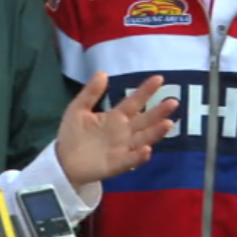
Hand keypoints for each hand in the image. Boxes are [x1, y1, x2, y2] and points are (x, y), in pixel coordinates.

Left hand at [56, 72, 177, 187]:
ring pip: (143, 139)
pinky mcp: (118, 164)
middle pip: (144, 120)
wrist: (63, 161)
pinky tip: (147, 150)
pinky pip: (131, 160)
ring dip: (155, 132)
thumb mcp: (78, 109)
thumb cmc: (73, 134)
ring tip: (167, 123)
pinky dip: (139, 156)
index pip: (134, 102)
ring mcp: (123, 148)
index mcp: (115, 117)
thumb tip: (103, 72)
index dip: (146, 91)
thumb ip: (91, 92)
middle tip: (173, 102)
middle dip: (158, 112)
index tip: (159, 78)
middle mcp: (124, 132)